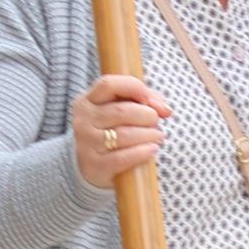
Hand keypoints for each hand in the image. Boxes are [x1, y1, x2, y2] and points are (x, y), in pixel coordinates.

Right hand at [70, 75, 171, 189]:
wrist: (91, 164)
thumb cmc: (113, 129)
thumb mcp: (123, 108)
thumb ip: (146, 99)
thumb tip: (165, 109)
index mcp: (87, 101)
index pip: (108, 84)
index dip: (135, 88)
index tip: (149, 99)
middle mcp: (83, 120)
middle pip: (122, 111)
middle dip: (147, 115)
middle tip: (155, 121)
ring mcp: (87, 143)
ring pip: (125, 134)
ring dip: (149, 134)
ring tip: (157, 136)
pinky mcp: (95, 165)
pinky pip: (123, 157)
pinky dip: (143, 152)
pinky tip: (152, 149)